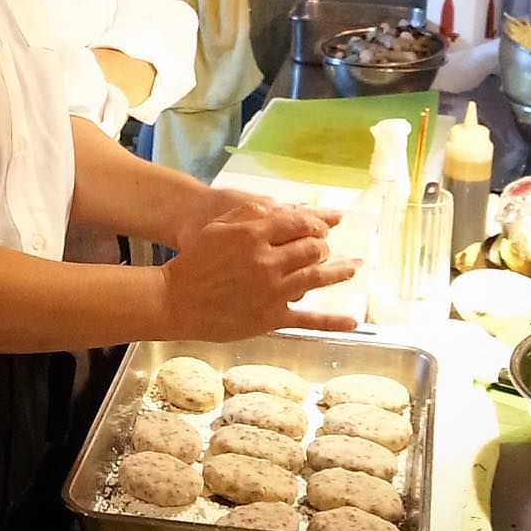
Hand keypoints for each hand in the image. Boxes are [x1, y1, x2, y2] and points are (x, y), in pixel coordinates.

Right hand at [158, 197, 358, 341]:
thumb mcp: (219, 226)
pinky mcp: (271, 317)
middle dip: (322, 247)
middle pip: (311, 248)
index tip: (319, 228)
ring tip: (353, 267)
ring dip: (338, 271)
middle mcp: (268, 260)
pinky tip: (352, 321)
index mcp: (255, 234)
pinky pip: (308, 319)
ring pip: (316, 277)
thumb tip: (279, 209)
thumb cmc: (195, 259)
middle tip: (324, 248)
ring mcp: (272, 290)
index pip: (299, 223)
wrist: (177, 299)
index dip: (314, 224)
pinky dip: (332, 321)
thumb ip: (250, 214)